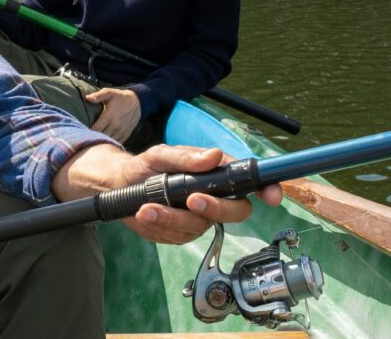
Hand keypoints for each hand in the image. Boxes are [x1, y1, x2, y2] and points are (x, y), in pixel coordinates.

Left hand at [51, 144, 282, 245]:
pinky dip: (158, 225)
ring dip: (172, 217)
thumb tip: (213, 156)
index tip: (271, 195)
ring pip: (200, 227)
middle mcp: (214, 198)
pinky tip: (143, 213)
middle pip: (236, 212)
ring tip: (147, 206)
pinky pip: (177, 236)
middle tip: (191, 199)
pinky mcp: (181, 234)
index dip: (267, 189)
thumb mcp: (161, 154)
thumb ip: (186, 157)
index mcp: (217, 175)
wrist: (119, 185)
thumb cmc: (146, 166)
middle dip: (215, 208)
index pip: (251, 183)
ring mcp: (199, 219)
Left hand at [85, 87, 140, 142]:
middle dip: (92, 138)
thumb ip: (99, 95)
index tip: (80, 132)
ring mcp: (121, 132)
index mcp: (109, 116)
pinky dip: (110, 144)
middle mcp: (115, 126)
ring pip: (109, 142)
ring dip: (101, 142)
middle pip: (101, 137)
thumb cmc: (120, 97)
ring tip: (92, 143)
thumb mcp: (110, 93)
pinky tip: (103, 143)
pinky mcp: (126, 135)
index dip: (87, 132)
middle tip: (84, 139)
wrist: (138, 103)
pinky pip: (116, 143)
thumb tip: (87, 98)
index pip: (96, 129)